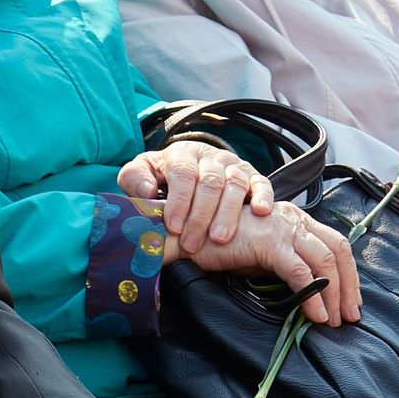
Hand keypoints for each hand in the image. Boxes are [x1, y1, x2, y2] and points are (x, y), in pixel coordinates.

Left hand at [116, 141, 273, 257]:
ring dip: (228, 213)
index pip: (183, 173)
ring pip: (235, 184)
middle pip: (209, 182)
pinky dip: (263, 197)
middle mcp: (210, 157)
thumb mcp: (143, 174)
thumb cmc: (165, 178)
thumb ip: (136, 178)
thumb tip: (146, 192)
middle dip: (200, 215)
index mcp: (182, 153)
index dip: (179, 200)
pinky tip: (260, 212)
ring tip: (219, 238)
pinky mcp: (253, 176)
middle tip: (192, 243)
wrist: (193, 167)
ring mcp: (234, 165)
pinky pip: (262, 183)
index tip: (173, 226)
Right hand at [185, 196, 362, 325]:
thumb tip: (312, 292)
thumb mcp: (263, 255)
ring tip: (333, 319)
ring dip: (334, 294)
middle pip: (337, 250)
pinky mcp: (268, 242)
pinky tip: (315, 314)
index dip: (348, 273)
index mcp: (295, 219)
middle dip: (348, 285)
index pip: (335, 243)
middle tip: (348, 315)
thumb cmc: (222, 246)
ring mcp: (282, 228)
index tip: (349, 301)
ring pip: (324, 261)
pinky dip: (312, 295)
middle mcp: (294, 218)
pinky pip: (300, 272)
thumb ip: (288, 264)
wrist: (189, 237)